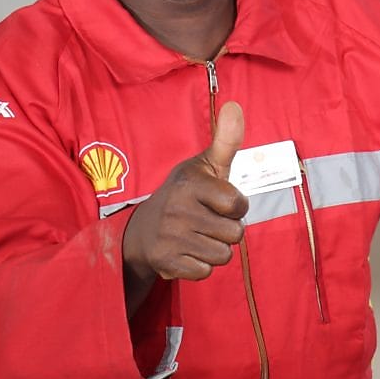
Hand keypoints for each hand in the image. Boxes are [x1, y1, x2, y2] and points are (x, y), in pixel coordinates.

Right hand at [122, 101, 248, 304]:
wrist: (141, 230)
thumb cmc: (186, 195)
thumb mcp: (205, 166)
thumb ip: (225, 140)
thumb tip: (235, 106)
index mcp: (190, 184)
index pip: (238, 205)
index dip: (236, 206)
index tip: (220, 201)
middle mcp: (177, 210)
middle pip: (236, 234)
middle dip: (227, 229)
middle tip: (207, 221)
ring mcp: (170, 238)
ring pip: (224, 255)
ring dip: (216, 248)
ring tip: (197, 236)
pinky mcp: (165, 264)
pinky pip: (206, 272)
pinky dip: (201, 265)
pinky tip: (186, 251)